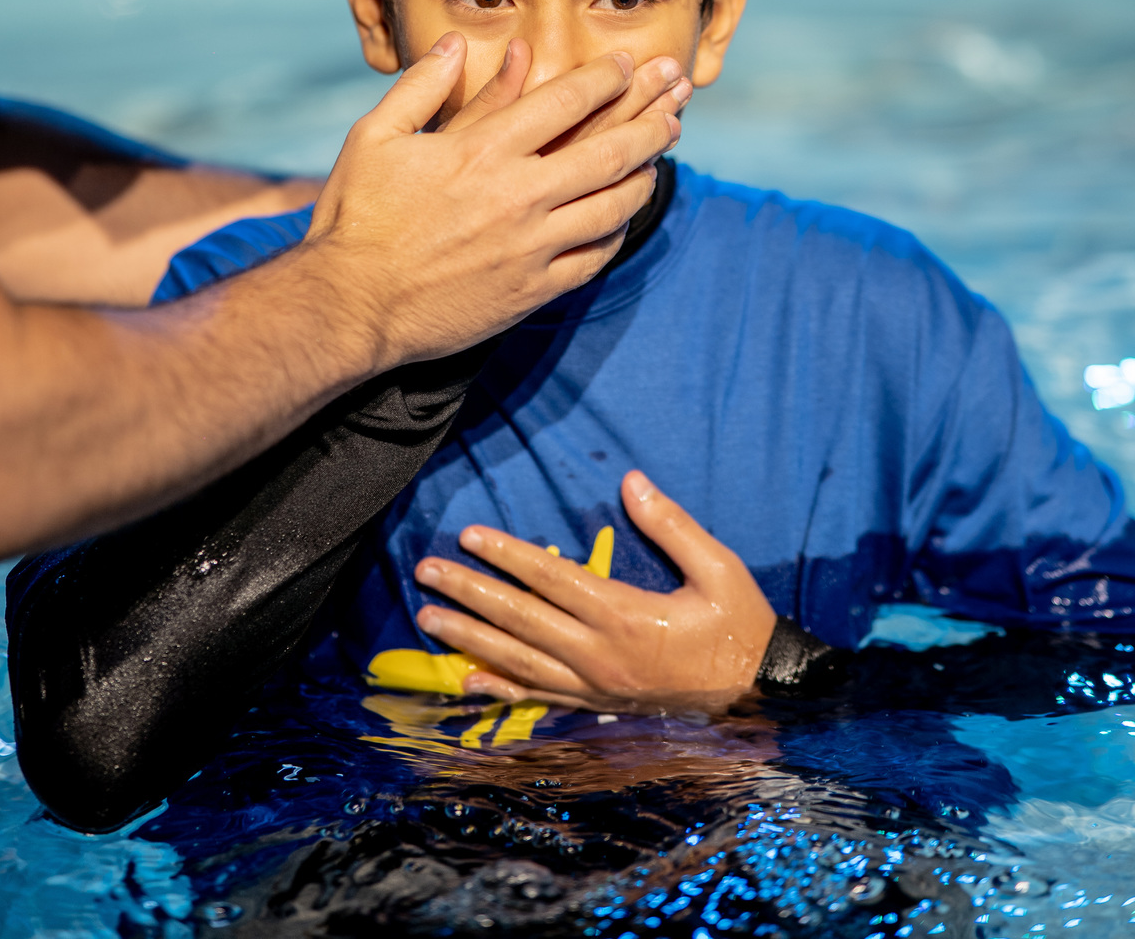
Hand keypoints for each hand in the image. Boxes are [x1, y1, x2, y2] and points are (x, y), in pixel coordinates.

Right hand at [302, 37, 687, 371]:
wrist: (350, 306)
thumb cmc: (356, 217)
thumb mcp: (376, 137)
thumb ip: (420, 87)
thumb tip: (454, 44)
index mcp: (481, 150)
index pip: (565, 101)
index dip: (606, 78)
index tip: (628, 64)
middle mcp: (517, 195)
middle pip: (608, 150)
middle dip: (650, 117)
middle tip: (677, 96)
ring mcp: (531, 246)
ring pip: (613, 204)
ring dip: (646, 171)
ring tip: (664, 150)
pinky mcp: (533, 289)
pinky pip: (596, 256)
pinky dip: (619, 229)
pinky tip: (626, 213)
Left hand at [412, 470, 776, 714]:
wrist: (758, 694)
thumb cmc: (739, 624)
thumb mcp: (718, 567)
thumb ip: (672, 524)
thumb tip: (631, 481)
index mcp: (626, 616)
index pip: (551, 579)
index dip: (507, 555)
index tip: (470, 534)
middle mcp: (600, 655)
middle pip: (521, 620)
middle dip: (470, 593)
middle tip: (427, 572)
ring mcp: (595, 686)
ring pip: (518, 661)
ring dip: (469, 639)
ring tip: (428, 619)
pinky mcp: (598, 704)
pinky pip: (539, 699)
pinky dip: (500, 690)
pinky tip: (466, 681)